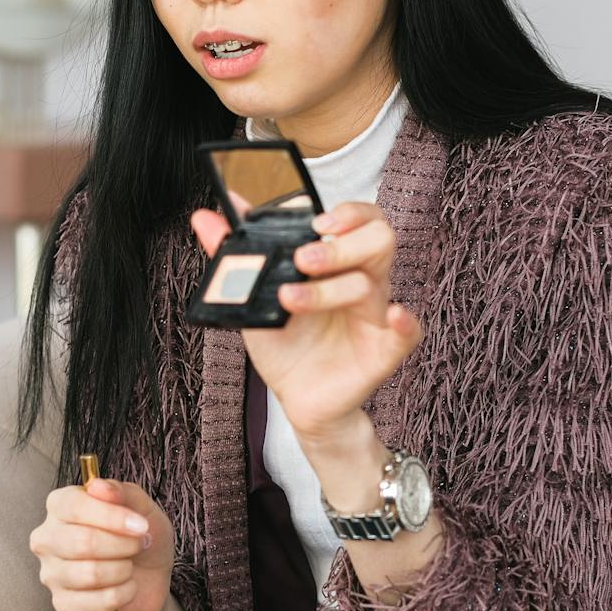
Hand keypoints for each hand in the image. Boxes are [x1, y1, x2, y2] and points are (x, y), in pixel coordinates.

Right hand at [29, 479, 174, 610]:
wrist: (149, 578)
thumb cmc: (139, 536)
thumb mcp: (142, 508)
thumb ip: (122, 492)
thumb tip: (98, 486)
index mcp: (60, 505)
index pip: (73, 506)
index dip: (112, 516)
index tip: (142, 525)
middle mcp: (47, 537)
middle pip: (82, 542)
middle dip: (123, 545)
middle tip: (139, 544)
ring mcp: (50, 572)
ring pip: (89, 574)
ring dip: (123, 571)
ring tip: (130, 566)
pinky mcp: (61, 603)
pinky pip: (91, 603)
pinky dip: (119, 596)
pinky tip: (126, 588)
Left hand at [190, 200, 421, 439]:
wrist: (297, 398)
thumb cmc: (285, 343)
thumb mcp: (252, 297)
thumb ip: (232, 256)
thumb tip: (204, 216)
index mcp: (338, 262)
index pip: (361, 219)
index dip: (346, 212)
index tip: (312, 220)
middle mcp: (363, 281)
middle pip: (379, 240)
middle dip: (339, 245)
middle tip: (301, 261)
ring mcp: (374, 315)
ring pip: (373, 282)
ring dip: (331, 288)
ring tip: (290, 299)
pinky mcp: (382, 351)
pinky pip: (408, 332)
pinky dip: (405, 320)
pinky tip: (393, 314)